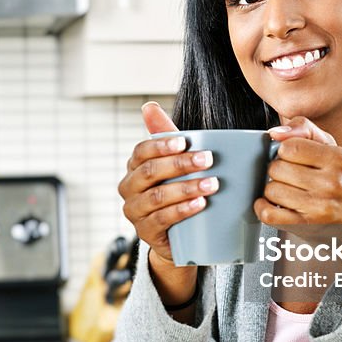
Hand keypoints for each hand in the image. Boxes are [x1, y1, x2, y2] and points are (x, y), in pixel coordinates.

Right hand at [118, 101, 219, 264]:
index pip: (142, 151)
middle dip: (180, 164)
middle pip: (150, 172)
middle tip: (209, 160)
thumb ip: (165, 136)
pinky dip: (182, 210)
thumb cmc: (176, 190)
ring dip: (186, 188)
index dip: (162, 145)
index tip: (185, 142)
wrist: (178, 236)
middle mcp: (130, 188)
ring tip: (212, 184)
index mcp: (135, 167)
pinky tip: (200, 204)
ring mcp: (135, 212)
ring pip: (157, 197)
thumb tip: (149, 106)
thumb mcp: (174, 163)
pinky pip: (162, 219)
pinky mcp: (145, 232)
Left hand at [253, 116, 341, 304]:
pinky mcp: (308, 226)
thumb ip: (305, 130)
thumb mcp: (332, 151)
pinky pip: (269, 214)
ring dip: (273, 191)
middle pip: (277, 168)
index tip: (292, 159)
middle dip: (278, 172)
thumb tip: (275, 133)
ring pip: (272, 190)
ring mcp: (321, 206)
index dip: (284, 153)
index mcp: (340, 159)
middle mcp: (334, 182)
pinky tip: (271, 205)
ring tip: (287, 193)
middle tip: (290, 178)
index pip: (290, 147)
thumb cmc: (341, 184)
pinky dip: (262, 208)